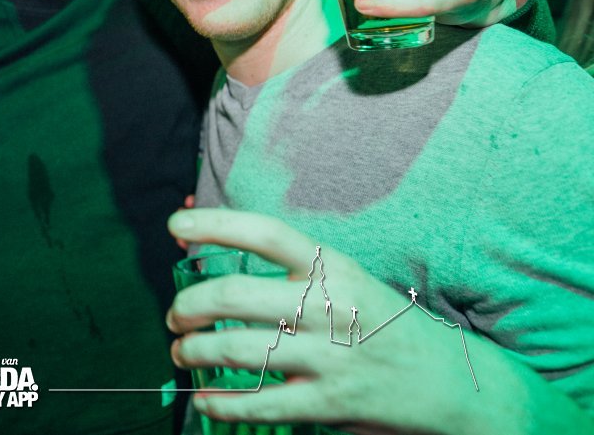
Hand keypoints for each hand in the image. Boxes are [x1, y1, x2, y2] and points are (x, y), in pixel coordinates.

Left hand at [168, 209, 486, 434]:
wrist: (454, 385)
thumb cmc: (384, 325)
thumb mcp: (348, 282)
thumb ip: (293, 273)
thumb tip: (218, 258)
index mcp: (334, 267)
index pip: (266, 234)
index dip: (215, 225)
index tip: (176, 227)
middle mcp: (329, 306)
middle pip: (233, 295)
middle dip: (188, 305)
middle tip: (176, 314)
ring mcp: (330, 356)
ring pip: (236, 350)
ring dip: (193, 351)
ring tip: (183, 352)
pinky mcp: (330, 402)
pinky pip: (260, 403)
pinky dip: (221, 403)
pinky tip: (206, 399)